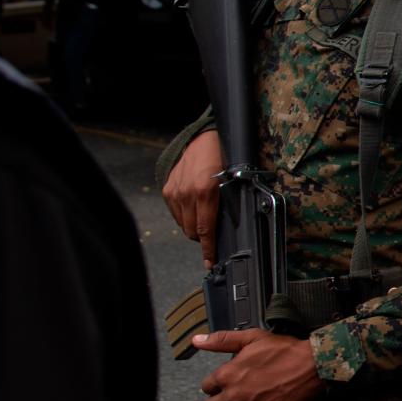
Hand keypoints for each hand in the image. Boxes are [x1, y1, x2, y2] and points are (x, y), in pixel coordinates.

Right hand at [163, 129, 223, 266]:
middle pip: (192, 231)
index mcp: (206, 192)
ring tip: (204, 221)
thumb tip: (227, 229)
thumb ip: (228, 205)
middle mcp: (187, 193)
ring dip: (193, 227)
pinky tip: (194, 210)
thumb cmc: (225, 159)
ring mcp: (174, 191)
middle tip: (212, 238)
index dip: (208, 249)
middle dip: (203, 238)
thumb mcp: (233, 183)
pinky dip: (185, 216)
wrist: (206, 137)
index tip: (209, 263)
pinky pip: (176, 213)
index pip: (205, 230)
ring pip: (183, 224)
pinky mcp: (167, 189)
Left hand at [194, 329, 323, 400]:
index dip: (216, 385)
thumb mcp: (252, 338)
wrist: (312, 368)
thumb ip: (222, 340)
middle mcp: (231, 397)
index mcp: (226, 374)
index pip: (206, 386)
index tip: (226, 385)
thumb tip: (197, 340)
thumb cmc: (285, 352)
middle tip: (232, 400)